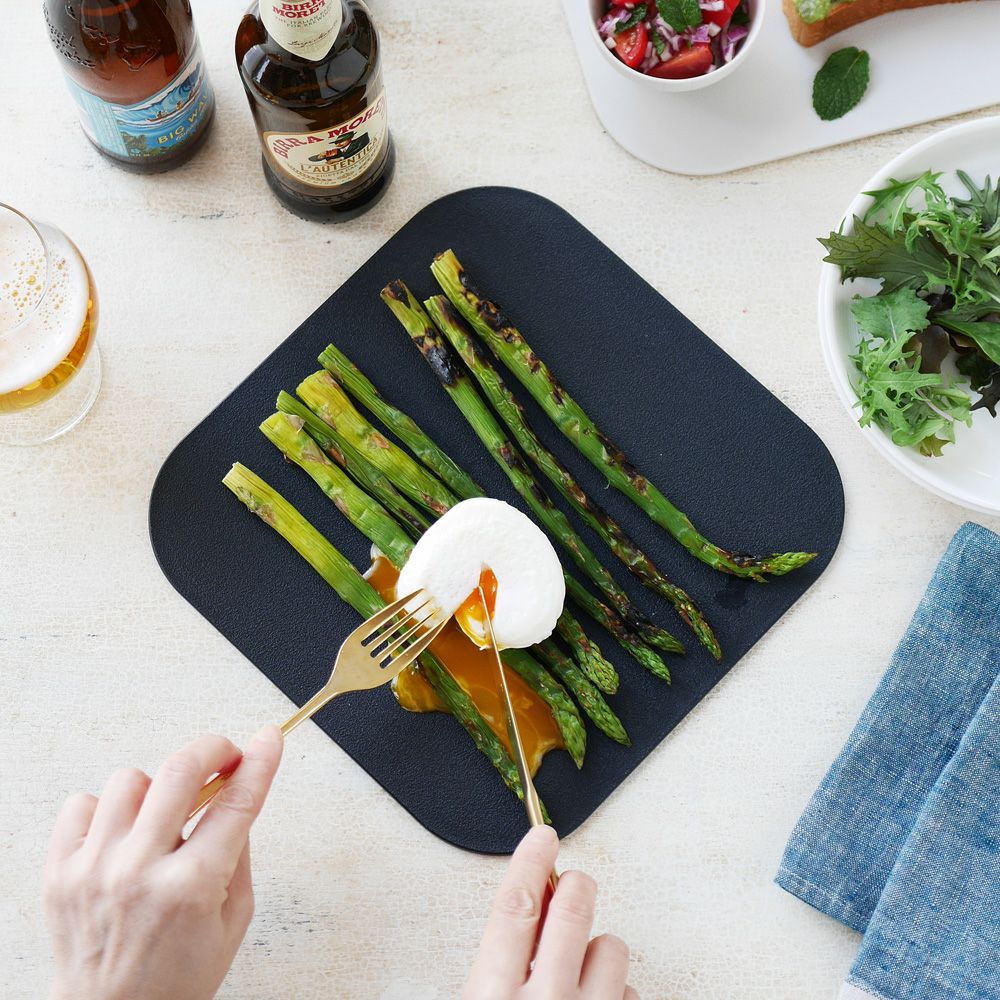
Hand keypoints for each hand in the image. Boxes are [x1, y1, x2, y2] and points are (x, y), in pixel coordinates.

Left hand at [44, 727, 282, 999]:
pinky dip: (106, 810)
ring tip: (163, 815)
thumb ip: (239, 854)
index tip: (269, 739)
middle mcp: (139, 872)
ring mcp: (94, 869)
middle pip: (180, 770)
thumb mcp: (234, 920)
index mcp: (192, 888)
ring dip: (156, 788)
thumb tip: (239, 793)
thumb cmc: (177, 977)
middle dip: (212, 749)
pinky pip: (80, 804)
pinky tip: (122, 833)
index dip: (260, 762)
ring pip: (129, 780)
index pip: (236, 803)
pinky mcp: (59, 872)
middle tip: (223, 757)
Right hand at [464, 825, 636, 998]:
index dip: (531, 862)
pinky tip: (595, 998)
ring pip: (611, 947)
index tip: (542, 839)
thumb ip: (500, 964)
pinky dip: (614, 988)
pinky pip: (628, 989)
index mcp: (496, 995)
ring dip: (598, 948)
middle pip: (571, 911)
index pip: (516, 906)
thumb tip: (532, 912)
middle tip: (574, 883)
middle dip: (576, 885)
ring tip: (581, 969)